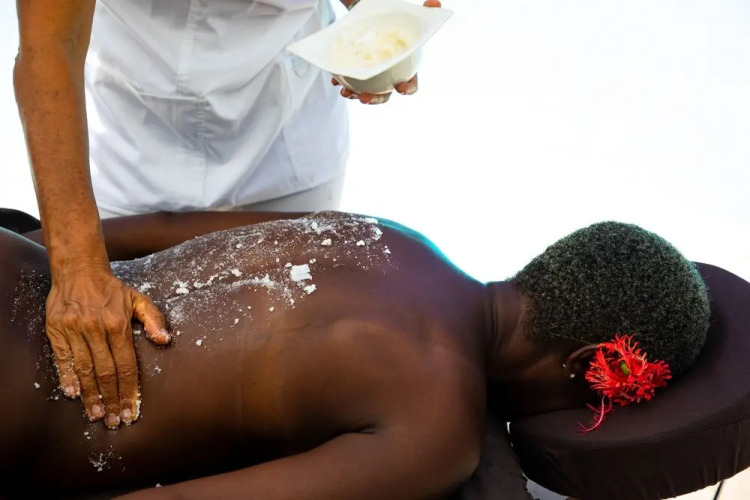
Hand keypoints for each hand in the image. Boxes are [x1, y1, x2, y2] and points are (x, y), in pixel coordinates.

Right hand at [46, 268, 169, 428]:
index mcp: (118, 324)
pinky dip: (68, 378)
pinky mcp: (57, 330)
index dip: (128, 390)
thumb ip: (154, 319)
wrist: (78, 271)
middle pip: (105, 372)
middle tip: (115, 420)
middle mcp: (96, 329)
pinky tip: (74, 394)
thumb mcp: (138, 299)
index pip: (125, 365)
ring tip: (97, 415)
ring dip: (91, 395)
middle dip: (111, 399)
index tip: (131, 409)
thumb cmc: (112, 290)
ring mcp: (75, 330)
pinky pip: (62, 359)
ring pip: (84, 369)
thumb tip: (165, 340)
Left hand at [333, 0, 441, 104]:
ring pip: (366, 91)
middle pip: (385, 93)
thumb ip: (423, 11)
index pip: (411, 83)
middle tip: (364, 98)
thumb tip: (435, 3)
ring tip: (346, 92)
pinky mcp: (357, 71)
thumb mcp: (408, 13)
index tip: (400, 88)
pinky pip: (350, 81)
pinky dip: (343, 82)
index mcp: (406, 67)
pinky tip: (336, 81)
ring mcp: (372, 75)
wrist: (375, 14)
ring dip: (356, 95)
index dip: (407, 89)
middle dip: (375, 99)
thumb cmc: (396, 17)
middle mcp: (389, 75)